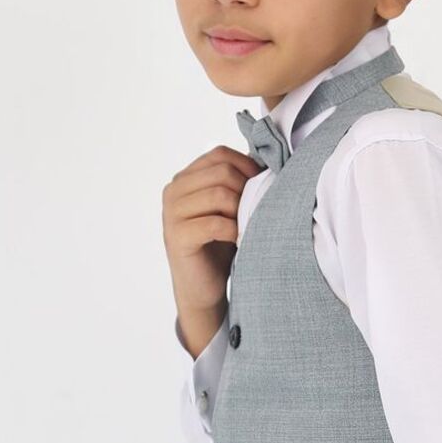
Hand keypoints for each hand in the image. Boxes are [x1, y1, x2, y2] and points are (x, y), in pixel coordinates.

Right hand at [161, 143, 261, 354]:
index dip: (247, 167)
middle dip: (246, 190)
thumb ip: (237, 181)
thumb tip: (270, 155)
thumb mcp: (229, 207)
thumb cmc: (220, 246)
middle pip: (222, 172)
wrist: (203, 288)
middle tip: (256, 212)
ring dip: (242, 211)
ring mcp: (171, 213)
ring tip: (248, 226)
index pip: (220, 154)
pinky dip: (235, 231)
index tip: (263, 188)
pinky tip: (240, 241)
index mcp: (185, 178)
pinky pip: (215, 223)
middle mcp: (173, 191)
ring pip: (219, 194)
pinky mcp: (177, 236)